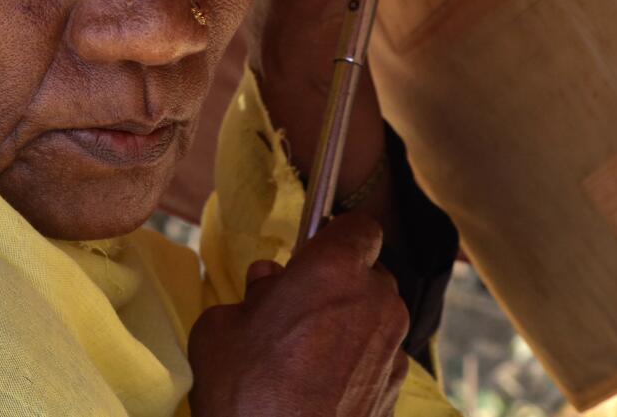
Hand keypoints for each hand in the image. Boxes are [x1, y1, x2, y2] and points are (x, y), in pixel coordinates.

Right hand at [188, 213, 408, 415]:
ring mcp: (391, 345)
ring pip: (376, 312)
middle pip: (369, 270)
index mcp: (333, 270)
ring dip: (349, 319)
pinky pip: (378, 351)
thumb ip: (251, 292)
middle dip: (339, 280)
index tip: (314, 247)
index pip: (360, 225)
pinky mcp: (396, 385)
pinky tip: (321, 379)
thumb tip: (269, 280)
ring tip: (304, 347)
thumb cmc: (245, 392)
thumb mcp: (221, 327)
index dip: (338, 233)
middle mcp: (374, 300)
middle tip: (297, 302)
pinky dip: (357, 356)